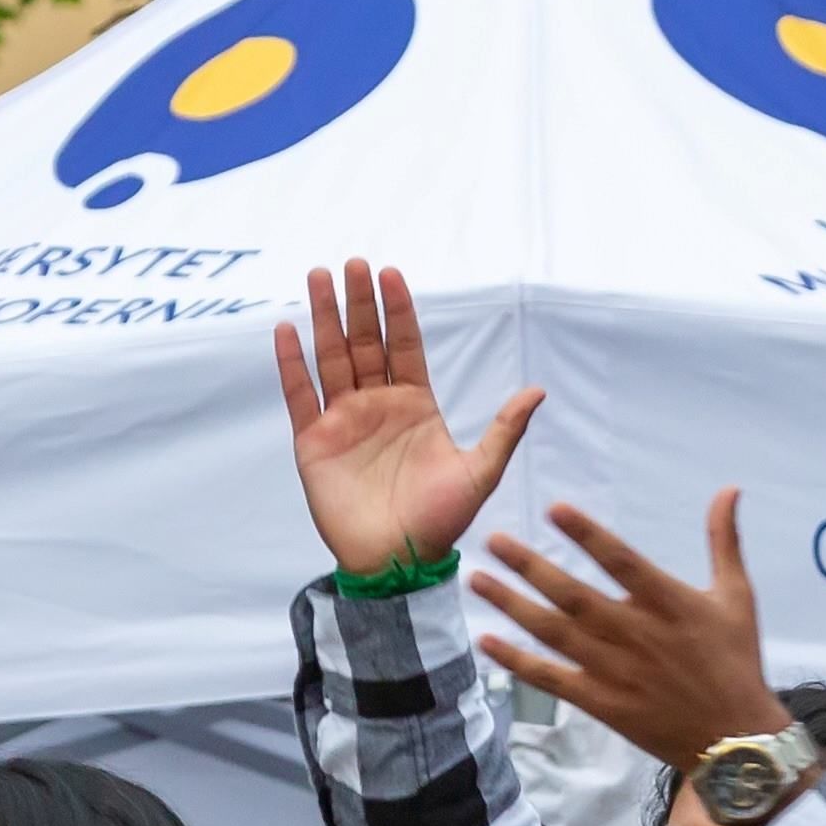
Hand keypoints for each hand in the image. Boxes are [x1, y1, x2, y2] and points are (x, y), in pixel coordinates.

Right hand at [275, 262, 546, 572]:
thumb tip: (538, 391)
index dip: (397, 311)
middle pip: (365, 342)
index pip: (404, 347)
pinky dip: (292, 364)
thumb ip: (504, 430)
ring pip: (331, 358)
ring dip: (323, 319)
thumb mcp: (480, 473)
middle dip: (359, 303)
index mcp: (415, 406)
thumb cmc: (439, 522)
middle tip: (352, 263)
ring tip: (317, 278)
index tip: (390, 274)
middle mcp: (377, 405)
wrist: (396, 562)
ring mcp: (342, 420)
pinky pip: (299, 394)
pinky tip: (287, 330)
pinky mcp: (313, 441)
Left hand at [477, 493, 786, 773]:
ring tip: (478, 579)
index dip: (587, 534)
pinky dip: (518, 661)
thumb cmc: (737, 661)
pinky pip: (552, 679)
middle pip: (573, 595)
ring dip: (513, 605)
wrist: (736, 738)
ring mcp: (615, 671)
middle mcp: (636, 634)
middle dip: (530, 566)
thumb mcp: (737, 596)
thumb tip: (728, 488)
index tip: (554, 509)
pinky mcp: (602, 703)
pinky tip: (488, 641)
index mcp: (669, 603)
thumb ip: (724, 541)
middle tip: (494, 540)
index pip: (621, 561)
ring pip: (554, 633)